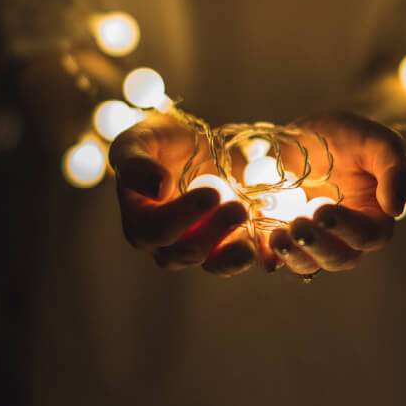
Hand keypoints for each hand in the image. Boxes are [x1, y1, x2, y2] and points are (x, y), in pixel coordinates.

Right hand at [109, 113, 255, 276]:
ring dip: (233, 254)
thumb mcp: (138, 140)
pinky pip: (238, 261)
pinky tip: (268, 253)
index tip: (211, 194)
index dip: (182, 217)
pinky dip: (255, 258)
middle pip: (184, 252)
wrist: (193, 144)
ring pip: (211, 264)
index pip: (155, 231)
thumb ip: (136, 163)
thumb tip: (157, 188)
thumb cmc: (159, 141)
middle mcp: (164, 243)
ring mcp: (196, 248)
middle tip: (238, 208)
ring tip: (252, 240)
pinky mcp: (225, 247)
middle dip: (213, 233)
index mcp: (139, 220)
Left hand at [268, 111, 405, 274]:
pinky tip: (258, 247)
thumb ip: (395, 170)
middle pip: (337, 258)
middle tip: (298, 227)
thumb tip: (396, 208)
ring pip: (307, 262)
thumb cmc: (350, 137)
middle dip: (317, 247)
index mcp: (373, 218)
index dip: (347, 229)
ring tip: (276, 237)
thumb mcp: (377, 142)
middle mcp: (345, 237)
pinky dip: (267, 255)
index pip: (368, 236)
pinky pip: (277, 255)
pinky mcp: (284, 235)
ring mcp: (313, 239)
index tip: (324, 211)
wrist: (309, 134)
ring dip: (292, 255)